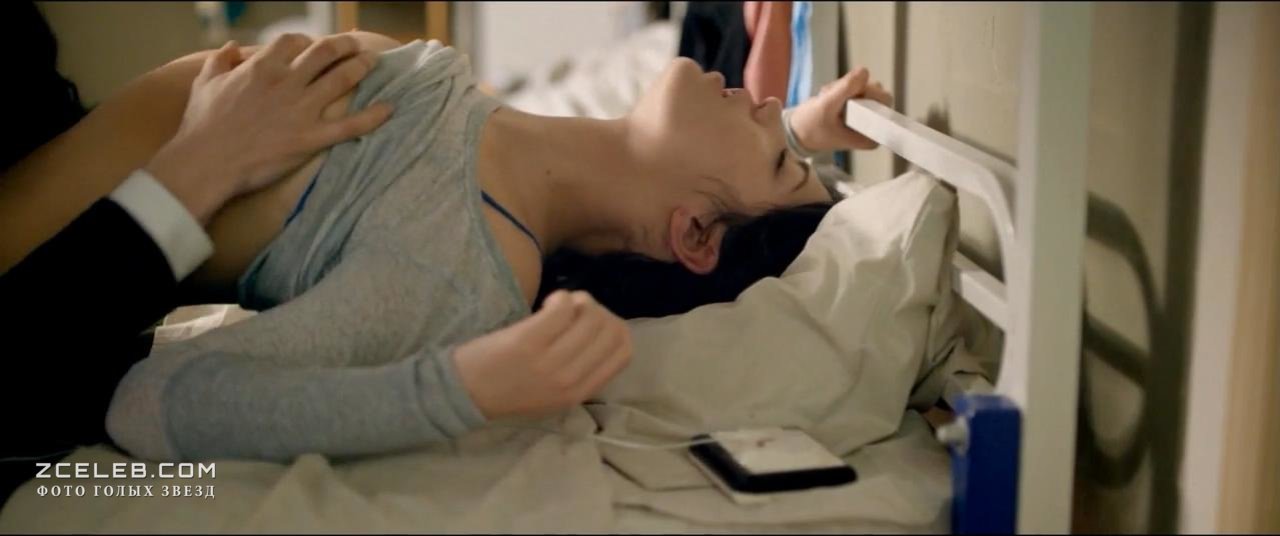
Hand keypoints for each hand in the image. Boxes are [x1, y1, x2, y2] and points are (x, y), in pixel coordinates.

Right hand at [146, 33, 394, 223]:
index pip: (293, 42)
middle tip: (355, 46)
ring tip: (373, 62)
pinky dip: (373, 116)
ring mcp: (302, 110)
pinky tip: (389, 109)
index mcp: (262, 67)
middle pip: (325, 53)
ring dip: (362, 67)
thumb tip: (232, 47)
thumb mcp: (204, 83)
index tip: (312, 47)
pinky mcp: (311, 138)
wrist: (206, 162)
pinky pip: (350, 125)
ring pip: (342, 80)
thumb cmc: (202, 125)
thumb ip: (220, 60)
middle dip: (344, 46)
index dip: (306, 42)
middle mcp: (287, 82)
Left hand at [452, 290, 633, 419]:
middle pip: (610, 329)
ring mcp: (550, 362)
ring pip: (590, 315)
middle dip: (597, 310)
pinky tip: (547, 303)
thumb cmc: (510, 388)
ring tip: (558, 306)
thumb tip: (605, 327)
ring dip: (578, 300)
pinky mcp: (529, 342)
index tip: (594, 322)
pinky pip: (563, 308)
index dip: (615, 327)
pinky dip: (560, 298)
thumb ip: (584, 370)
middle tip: (574, 309)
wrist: (466, 392)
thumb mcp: (557, 392)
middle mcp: (570, 380)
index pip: (624, 351)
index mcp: (581, 393)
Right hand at [789, 67, 893, 153]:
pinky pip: (857, 86)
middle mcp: (873, 128)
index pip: (884, 105)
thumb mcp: (826, 106)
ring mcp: (867, 116)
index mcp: (871, 138)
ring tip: (827, 97)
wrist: (798, 131)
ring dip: (845, 87)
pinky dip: (842, 87)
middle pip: (877, 93)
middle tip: (833, 96)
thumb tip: (865, 70)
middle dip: (854, 90)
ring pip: (866, 87)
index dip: (867, 94)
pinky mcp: (859, 107)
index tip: (847, 98)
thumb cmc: (810, 126)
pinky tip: (828, 96)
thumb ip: (845, 88)